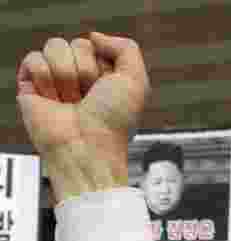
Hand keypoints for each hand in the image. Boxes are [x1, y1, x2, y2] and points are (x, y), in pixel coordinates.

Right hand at [16, 33, 148, 201]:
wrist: (87, 151)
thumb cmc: (112, 125)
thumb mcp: (136, 83)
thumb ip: (126, 49)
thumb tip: (95, 36)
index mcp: (103, 76)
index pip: (95, 44)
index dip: (102, 66)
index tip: (105, 91)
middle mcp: (80, 78)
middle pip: (76, 43)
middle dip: (86, 71)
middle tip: (87, 98)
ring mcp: (55, 81)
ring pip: (55, 47)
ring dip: (67, 77)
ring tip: (70, 102)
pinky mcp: (32, 86)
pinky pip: (34, 59)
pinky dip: (46, 80)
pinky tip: (53, 101)